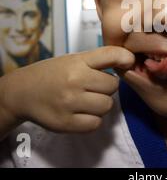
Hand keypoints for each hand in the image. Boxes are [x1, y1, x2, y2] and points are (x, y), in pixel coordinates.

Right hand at [0, 46, 134, 134]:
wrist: (23, 92)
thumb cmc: (54, 73)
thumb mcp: (75, 59)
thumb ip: (101, 60)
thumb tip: (129, 60)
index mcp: (77, 61)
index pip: (111, 55)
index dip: (125, 58)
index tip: (128, 61)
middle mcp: (74, 81)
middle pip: (113, 86)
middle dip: (107, 87)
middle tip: (94, 86)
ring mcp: (69, 103)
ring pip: (107, 106)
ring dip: (101, 104)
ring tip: (87, 100)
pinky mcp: (65, 123)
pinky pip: (95, 124)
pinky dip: (92, 119)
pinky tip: (82, 112)